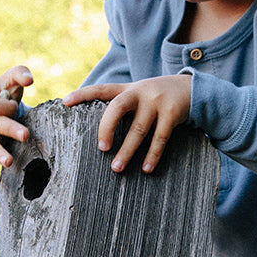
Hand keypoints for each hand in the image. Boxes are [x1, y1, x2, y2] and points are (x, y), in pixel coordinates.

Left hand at [64, 74, 191, 173]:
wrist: (191, 88)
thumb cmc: (156, 98)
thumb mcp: (138, 95)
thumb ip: (121, 105)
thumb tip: (99, 132)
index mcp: (127, 89)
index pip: (101, 89)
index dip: (82, 94)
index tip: (65, 102)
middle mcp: (139, 92)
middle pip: (117, 107)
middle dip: (106, 127)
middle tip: (101, 148)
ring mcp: (156, 102)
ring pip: (138, 129)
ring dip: (127, 150)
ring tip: (117, 168)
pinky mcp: (172, 113)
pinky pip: (160, 137)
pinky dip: (153, 155)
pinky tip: (146, 169)